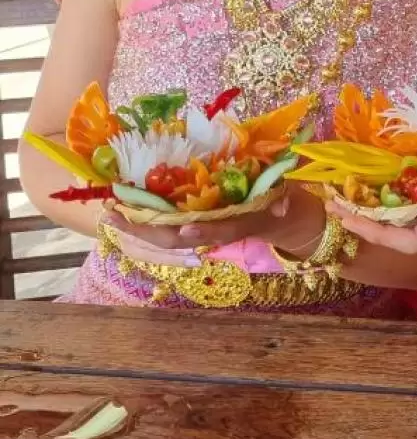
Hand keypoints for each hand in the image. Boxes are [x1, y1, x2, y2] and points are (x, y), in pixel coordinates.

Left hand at [105, 184, 327, 255]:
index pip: (218, 231)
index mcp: (237, 224)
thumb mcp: (286, 199)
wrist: (279, 220)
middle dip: (147, 230)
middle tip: (116, 216)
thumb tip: (283, 205)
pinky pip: (164, 227)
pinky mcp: (191, 225)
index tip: (182, 228)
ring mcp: (200, 230)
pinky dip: (143, 220)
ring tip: (109, 214)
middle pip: (178, 239)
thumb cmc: (280, 202)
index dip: (202, 232)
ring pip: (165, 236)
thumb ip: (284, 202)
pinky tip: (123, 211)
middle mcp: (214, 232)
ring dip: (137, 227)